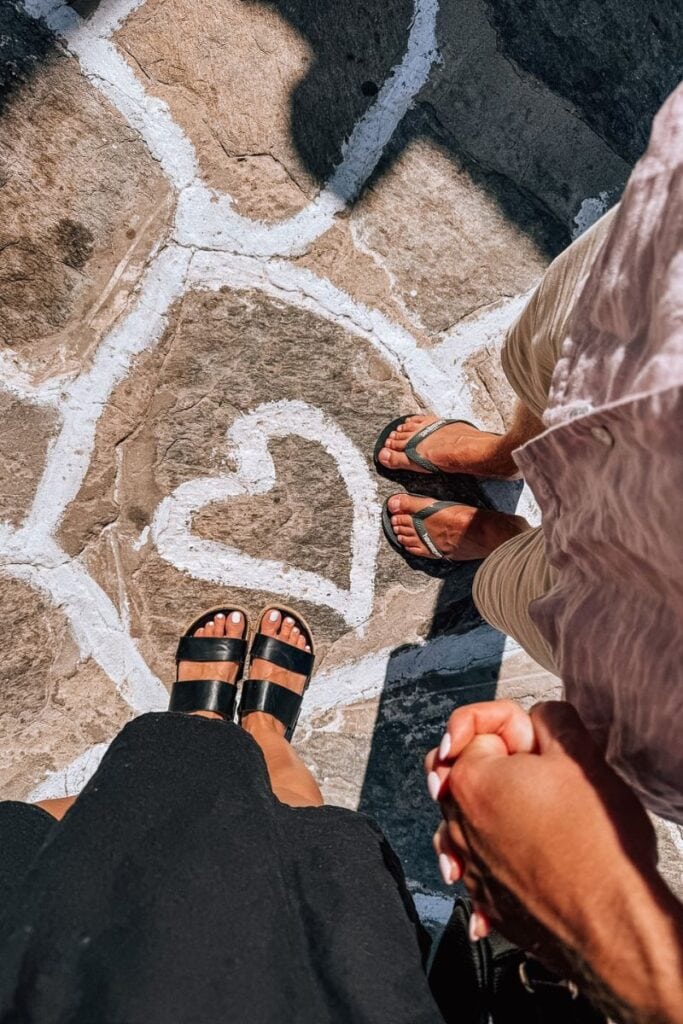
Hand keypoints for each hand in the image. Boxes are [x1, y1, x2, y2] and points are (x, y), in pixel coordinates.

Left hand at [426, 701, 682, 1021]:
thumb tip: (539, 719)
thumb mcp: (580, 756)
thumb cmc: (597, 847)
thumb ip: (550, 720)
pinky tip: (526, 854)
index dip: (508, 726)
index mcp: (471, 780)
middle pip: (462, 770)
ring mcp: (469, 864)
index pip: (473, 728)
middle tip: (537, 772)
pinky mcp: (484, 898)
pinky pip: (478, 863)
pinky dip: (496, 853)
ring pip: (467, 815)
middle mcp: (458, 822)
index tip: (532, 740)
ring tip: (537, 812)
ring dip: (494, 807)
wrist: (612, 925)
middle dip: (494, 764)